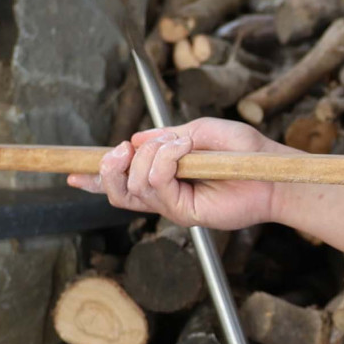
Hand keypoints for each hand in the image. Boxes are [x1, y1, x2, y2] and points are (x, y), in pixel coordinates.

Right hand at [70, 117, 286, 230]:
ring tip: (174, 145)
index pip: (121, 181)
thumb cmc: (244, 151)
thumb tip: (138, 140)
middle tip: (124, 149)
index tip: (72, 172)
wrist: (272, 172)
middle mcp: (163, 193)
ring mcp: (173, 205)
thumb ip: (169, 135)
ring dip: (146, 158)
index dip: (95, 178)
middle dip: (111, 166)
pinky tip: (182, 151)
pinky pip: (157, 187)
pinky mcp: (185, 213)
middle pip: (116, 189)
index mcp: (163, 175)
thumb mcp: (202, 130)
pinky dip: (163, 162)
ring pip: (133, 187)